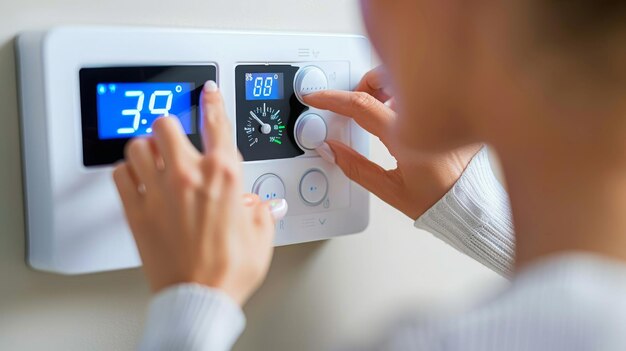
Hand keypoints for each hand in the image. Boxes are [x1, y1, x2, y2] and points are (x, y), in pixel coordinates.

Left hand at [113, 81, 287, 304]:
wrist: (199, 296)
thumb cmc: (228, 269)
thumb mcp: (261, 237)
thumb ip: (263, 212)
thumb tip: (266, 206)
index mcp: (223, 176)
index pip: (216, 124)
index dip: (213, 102)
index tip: (208, 92)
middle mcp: (188, 176)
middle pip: (166, 125)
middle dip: (172, 129)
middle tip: (175, 141)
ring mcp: (158, 191)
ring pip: (138, 145)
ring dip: (146, 149)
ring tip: (154, 160)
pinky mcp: (136, 210)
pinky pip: (120, 174)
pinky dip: (127, 173)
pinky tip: (137, 180)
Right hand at [305, 67, 481, 219]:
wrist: (471, 205)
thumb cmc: (439, 201)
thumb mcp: (390, 190)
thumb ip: (355, 167)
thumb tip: (331, 148)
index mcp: (409, 137)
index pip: (362, 105)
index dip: (332, 99)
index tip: (315, 97)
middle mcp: (428, 117)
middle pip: (384, 78)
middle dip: (361, 83)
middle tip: (350, 102)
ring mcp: (442, 110)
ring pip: (404, 80)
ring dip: (382, 87)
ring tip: (373, 107)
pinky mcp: (451, 112)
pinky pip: (422, 90)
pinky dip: (402, 94)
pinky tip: (397, 111)